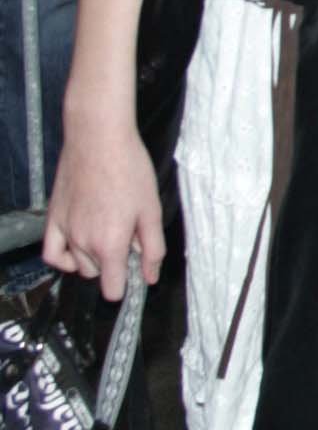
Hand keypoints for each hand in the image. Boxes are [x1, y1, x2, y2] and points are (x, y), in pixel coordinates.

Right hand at [43, 126, 165, 301]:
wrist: (98, 138)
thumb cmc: (129, 169)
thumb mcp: (151, 210)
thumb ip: (153, 249)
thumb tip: (150, 277)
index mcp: (110, 245)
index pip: (112, 290)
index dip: (126, 286)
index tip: (135, 273)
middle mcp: (83, 243)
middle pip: (98, 274)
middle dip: (113, 263)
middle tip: (127, 234)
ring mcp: (65, 231)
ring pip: (78, 264)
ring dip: (92, 257)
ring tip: (107, 229)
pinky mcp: (53, 218)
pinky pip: (52, 253)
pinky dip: (64, 257)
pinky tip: (77, 247)